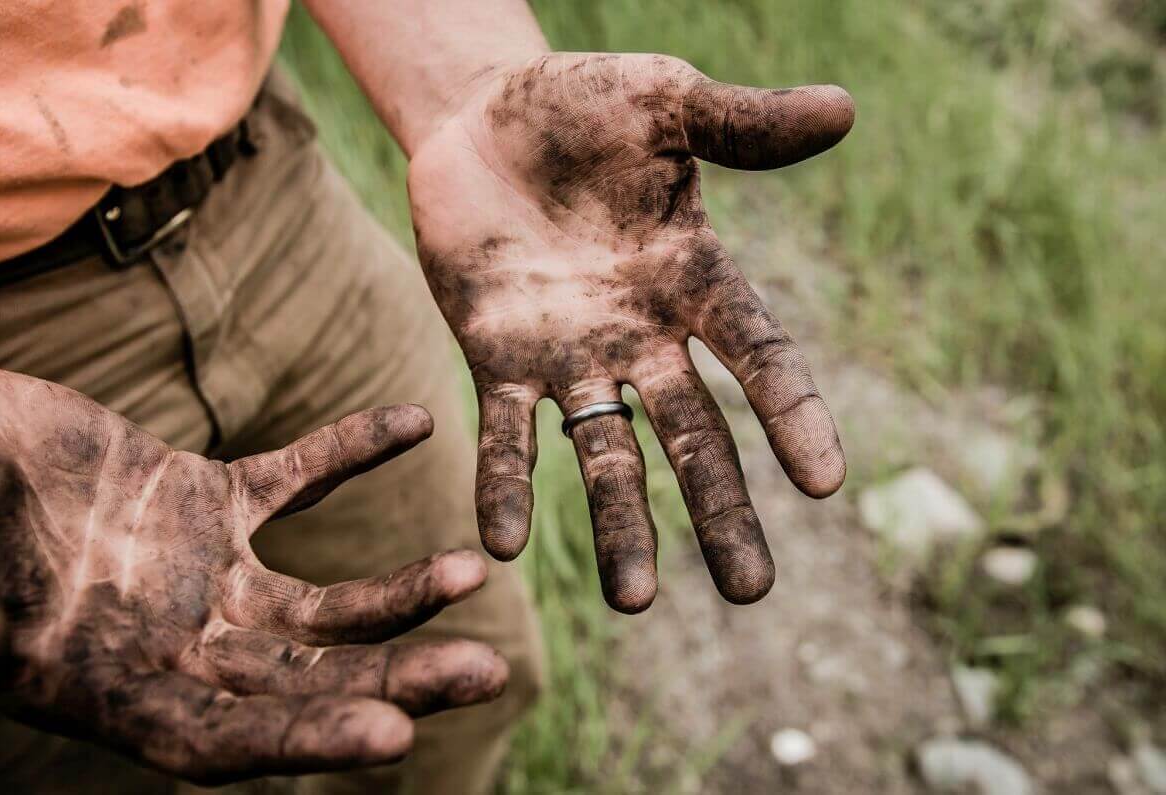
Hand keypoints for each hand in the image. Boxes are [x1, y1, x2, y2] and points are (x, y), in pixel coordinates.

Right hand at [0, 365, 506, 783]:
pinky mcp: (207, 499)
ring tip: (472, 572)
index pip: (225, 740)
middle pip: (305, 681)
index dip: (305, 741)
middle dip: (394, 680)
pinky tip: (414, 422)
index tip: (394, 738)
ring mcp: (200, 574)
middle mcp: (174, 646)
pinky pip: (296, 477)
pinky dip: (351, 449)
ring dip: (398, 590)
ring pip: (322, 601)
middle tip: (487, 674)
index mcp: (114, 691)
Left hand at [409, 53, 851, 611]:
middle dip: (719, 510)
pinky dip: (505, 484)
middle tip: (751, 593)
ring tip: (632, 603)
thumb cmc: (583, 105)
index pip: (759, 354)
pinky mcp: (496, 358)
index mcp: (694, 279)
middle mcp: (642, 335)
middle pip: (693, 434)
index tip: (827, 482)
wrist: (481, 118)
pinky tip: (502, 544)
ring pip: (603, 453)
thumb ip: (742, 123)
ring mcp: (570, 355)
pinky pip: (503, 433)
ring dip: (619, 525)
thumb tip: (844, 108)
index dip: (793, 413)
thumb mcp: (665, 101)